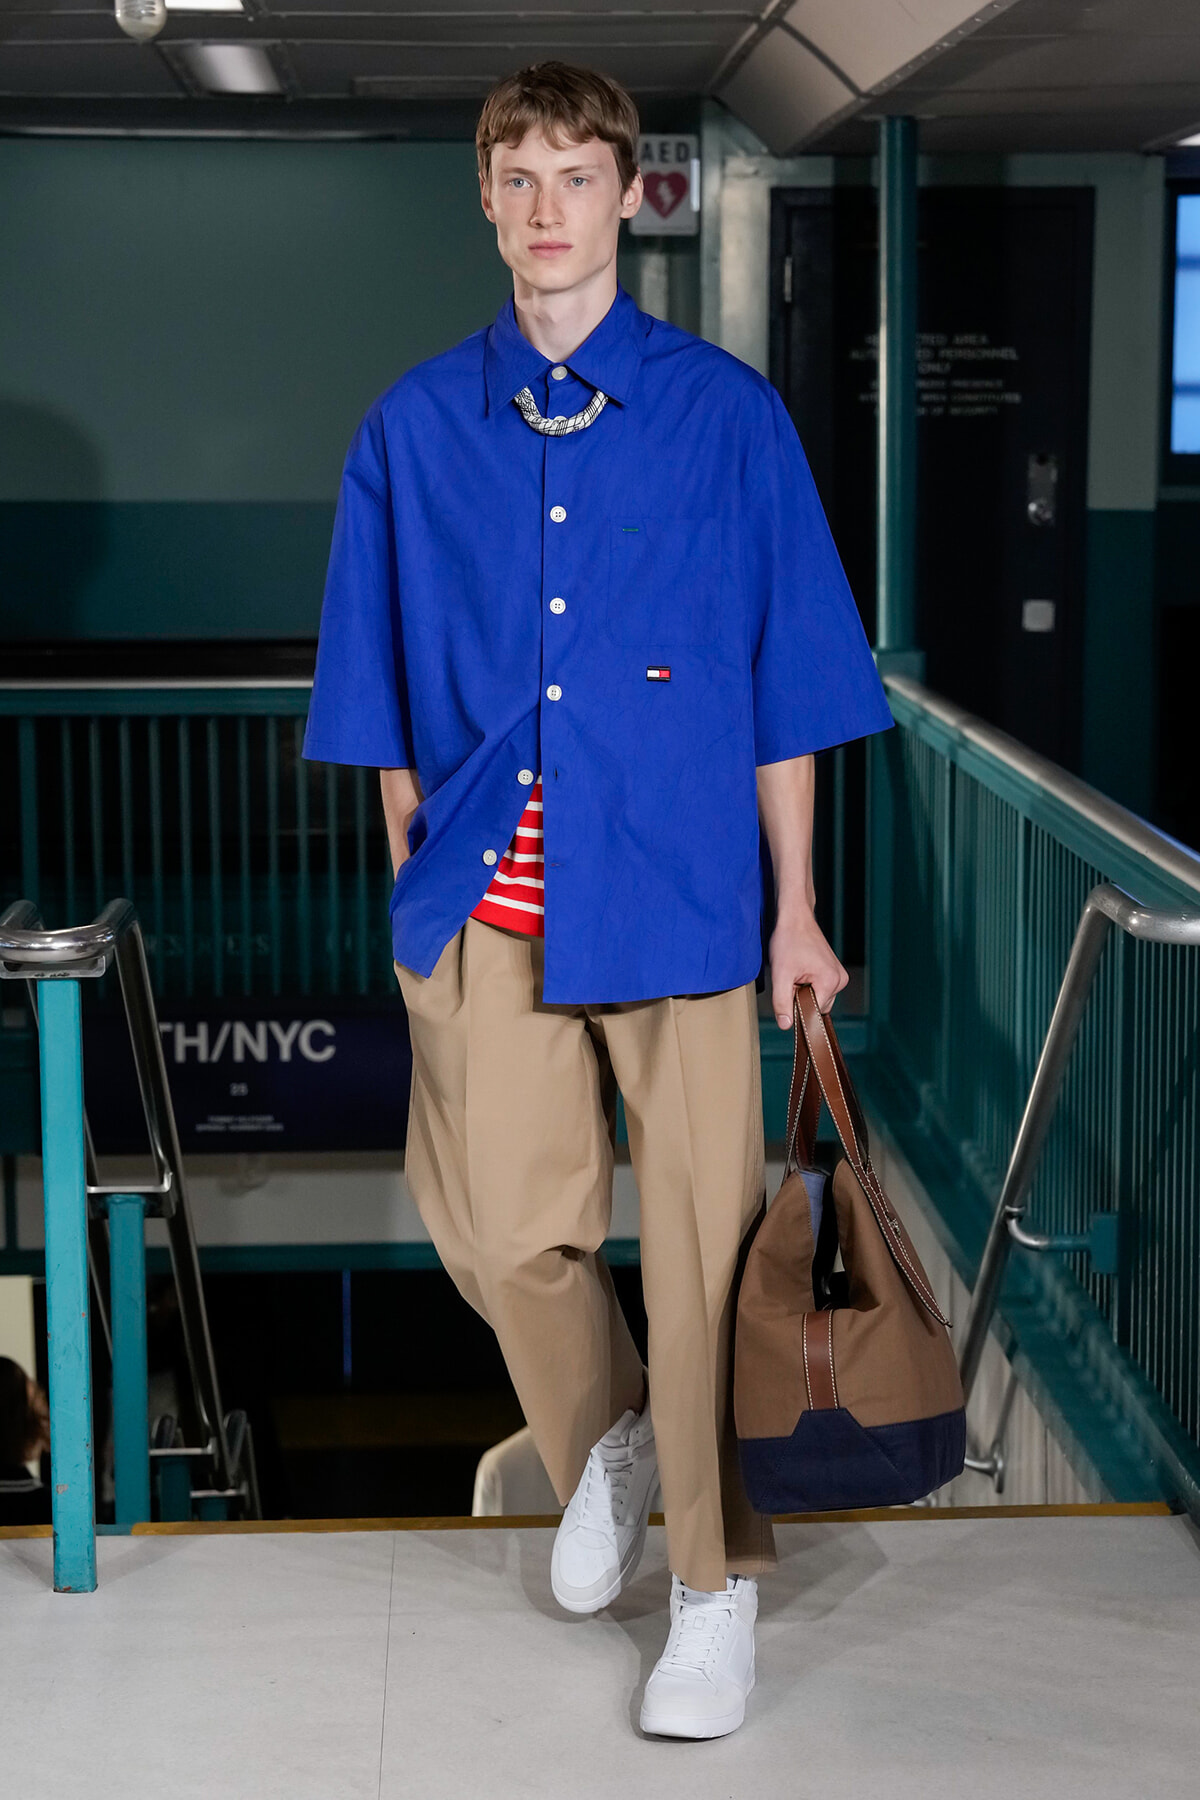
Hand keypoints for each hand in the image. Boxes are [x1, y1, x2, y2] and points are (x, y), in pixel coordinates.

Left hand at [768, 905, 846, 1024]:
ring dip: (804, 992)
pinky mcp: (834, 972)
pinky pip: (820, 989)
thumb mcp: (780, 974)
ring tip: (795, 972)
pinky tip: (800, 970)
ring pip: (818, 999)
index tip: (787, 992)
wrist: (795, 918)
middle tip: (790, 978)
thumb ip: (782, 1002)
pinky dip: (808, 985)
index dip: (797, 1007)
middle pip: (817, 1007)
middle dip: (800, 998)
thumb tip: (786, 1025)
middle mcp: (840, 980)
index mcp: (831, 981)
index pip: (814, 1012)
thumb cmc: (788, 941)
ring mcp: (839, 976)